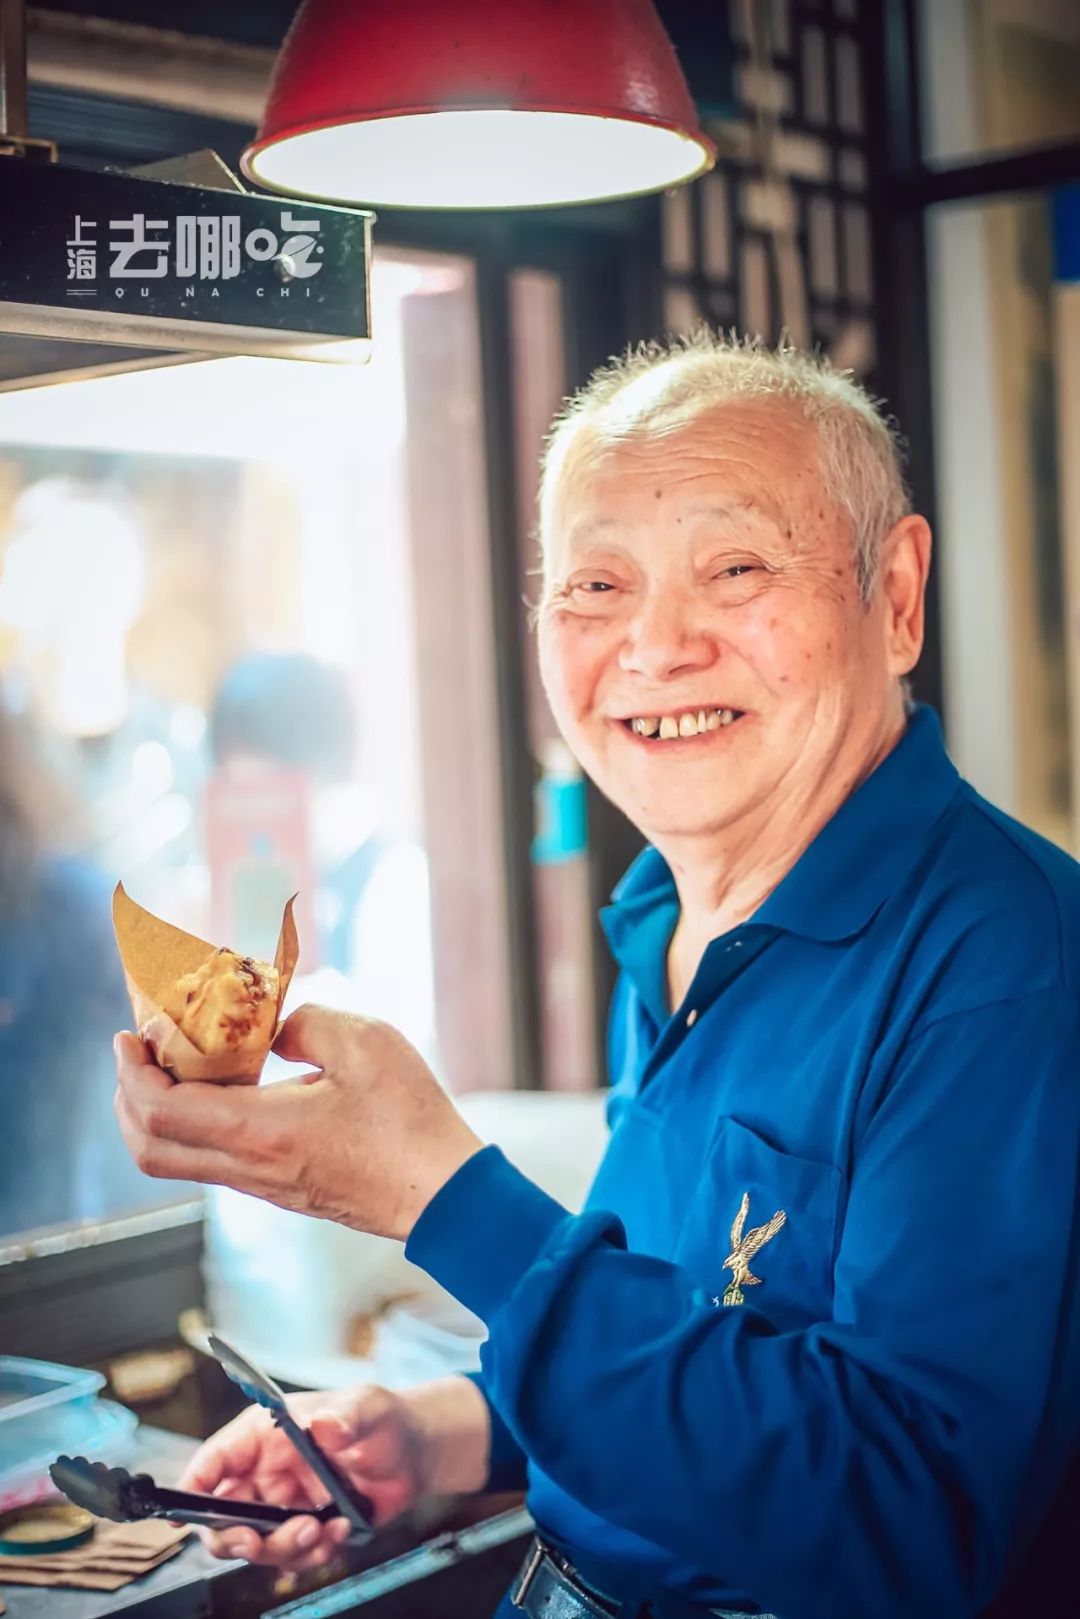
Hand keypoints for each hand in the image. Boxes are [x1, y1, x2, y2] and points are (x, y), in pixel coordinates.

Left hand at [114, 1005, 482, 1239]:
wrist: (443, 1193)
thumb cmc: (410, 1121)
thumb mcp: (363, 1043)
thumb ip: (304, 1023)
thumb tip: (272, 1030)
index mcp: (260, 1132)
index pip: (160, 1112)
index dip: (132, 1073)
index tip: (129, 1037)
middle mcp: (251, 1168)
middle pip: (150, 1149)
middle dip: (129, 1098)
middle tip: (139, 1053)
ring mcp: (265, 1186)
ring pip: (179, 1161)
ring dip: (159, 1114)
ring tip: (178, 1066)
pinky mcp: (283, 1189)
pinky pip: (214, 1162)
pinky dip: (196, 1126)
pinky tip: (227, 1089)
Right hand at [179, 1384, 426, 1570]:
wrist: (414, 1455)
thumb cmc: (382, 1419)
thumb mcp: (367, 1408)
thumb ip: (344, 1417)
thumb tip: (320, 1425)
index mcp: (265, 1435)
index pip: (214, 1461)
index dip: (191, 1487)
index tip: (180, 1515)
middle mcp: (266, 1473)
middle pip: (222, 1516)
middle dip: (234, 1536)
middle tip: (257, 1541)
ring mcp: (283, 1505)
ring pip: (256, 1545)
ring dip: (284, 1548)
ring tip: (321, 1530)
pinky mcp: (304, 1531)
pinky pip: (291, 1558)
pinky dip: (312, 1555)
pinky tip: (340, 1531)